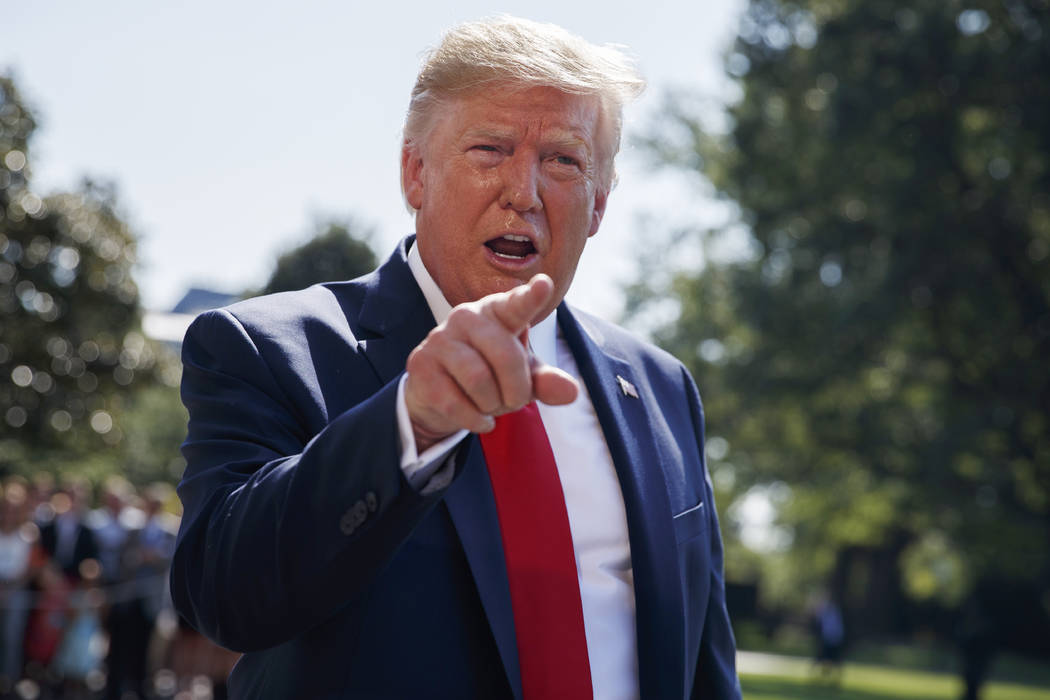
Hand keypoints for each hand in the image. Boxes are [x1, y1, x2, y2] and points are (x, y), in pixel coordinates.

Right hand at [404, 274, 578, 450]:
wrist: (439, 395)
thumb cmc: (489, 375)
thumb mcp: (522, 377)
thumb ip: (545, 381)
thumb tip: (571, 392)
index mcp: (497, 312)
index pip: (516, 304)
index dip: (531, 297)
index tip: (545, 284)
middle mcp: (466, 316)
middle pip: (505, 356)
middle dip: (517, 390)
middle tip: (514, 401)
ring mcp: (439, 339)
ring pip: (479, 380)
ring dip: (493, 405)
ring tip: (492, 406)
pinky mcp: (420, 366)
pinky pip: (455, 402)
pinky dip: (475, 420)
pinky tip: (479, 419)